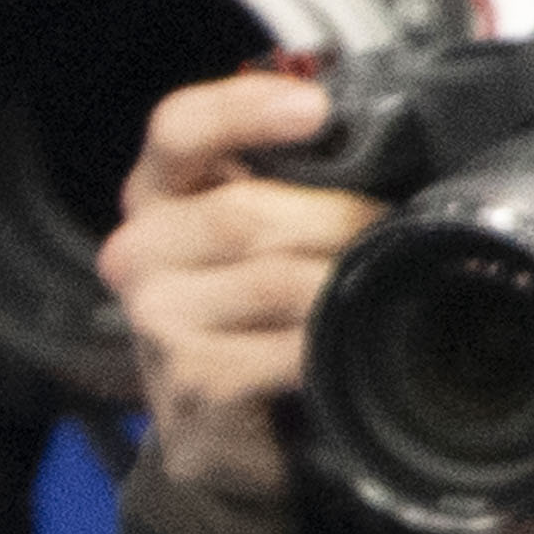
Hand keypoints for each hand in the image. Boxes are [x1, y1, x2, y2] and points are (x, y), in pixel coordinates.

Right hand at [103, 65, 376, 519]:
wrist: (229, 424)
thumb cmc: (259, 307)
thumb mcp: (266, 226)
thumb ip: (300, 175)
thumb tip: (394, 132)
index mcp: (161, 191)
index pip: (179, 129)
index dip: (242, 111)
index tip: (315, 109)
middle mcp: (139, 251)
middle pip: (242, 214)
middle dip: (339, 221)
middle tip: (395, 229)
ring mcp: (154, 321)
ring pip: (273, 282)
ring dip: (342, 283)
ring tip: (380, 287)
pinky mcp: (187, 384)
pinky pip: (282, 350)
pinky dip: (330, 345)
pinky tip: (348, 346)